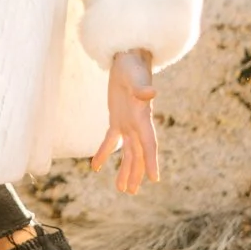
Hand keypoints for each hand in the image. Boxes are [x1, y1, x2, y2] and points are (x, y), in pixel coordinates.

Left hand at [91, 50, 159, 194]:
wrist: (128, 57)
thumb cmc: (133, 65)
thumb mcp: (135, 76)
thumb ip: (141, 87)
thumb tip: (151, 93)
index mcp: (143, 118)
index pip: (149, 144)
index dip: (152, 161)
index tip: (155, 179)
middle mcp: (137, 124)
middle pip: (138, 154)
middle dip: (135, 173)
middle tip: (130, 192)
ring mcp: (127, 123)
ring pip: (128, 152)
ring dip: (125, 169)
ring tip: (121, 189)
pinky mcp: (117, 118)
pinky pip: (111, 140)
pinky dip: (104, 153)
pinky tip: (95, 167)